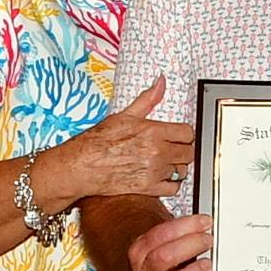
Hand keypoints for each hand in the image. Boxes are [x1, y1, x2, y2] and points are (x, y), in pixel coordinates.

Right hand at [39, 79, 195, 207]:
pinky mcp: (149, 188)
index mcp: (153, 131)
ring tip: (166, 163)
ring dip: (177, 167)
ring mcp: (154, 171)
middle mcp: (157, 152)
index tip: (178, 136)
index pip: (187, 133)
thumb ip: (147, 99)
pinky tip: (163, 177)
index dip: (184, 134)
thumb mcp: (124, 115)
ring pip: (182, 170)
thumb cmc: (98, 141)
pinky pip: (173, 188)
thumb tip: (160, 82)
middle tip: (173, 149)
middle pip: (188, 152)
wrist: (82, 166)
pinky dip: (171, 184)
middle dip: (183, 150)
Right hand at [129, 212, 212, 270]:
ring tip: (206, 264)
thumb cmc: (168, 259)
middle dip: (189, 246)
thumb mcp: (169, 242)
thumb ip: (183, 233)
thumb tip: (207, 224)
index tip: (204, 222)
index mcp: (140, 252)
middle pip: (162, 258)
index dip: (184, 227)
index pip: (159, 235)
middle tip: (207, 241)